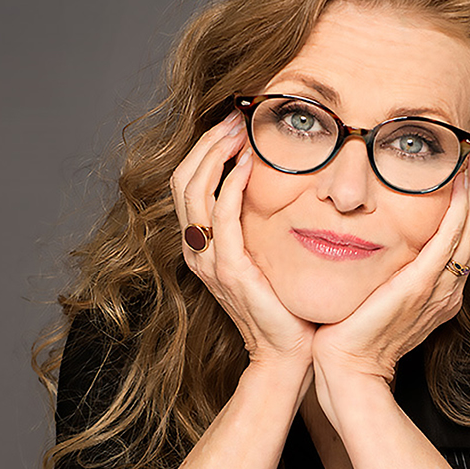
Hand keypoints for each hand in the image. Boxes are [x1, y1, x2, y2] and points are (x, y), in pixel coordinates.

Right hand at [170, 112, 316, 368]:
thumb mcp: (263, 254)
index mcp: (200, 243)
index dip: (205, 147)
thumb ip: (257, 222)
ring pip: (195, 189)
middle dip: (208, 141)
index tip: (234, 121)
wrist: (286, 353)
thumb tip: (275, 180)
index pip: (188, 181)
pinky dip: (233, 182)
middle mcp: (196, 249)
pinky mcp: (229, 269)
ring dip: (217, 152)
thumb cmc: (282, 304)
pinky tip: (251, 161)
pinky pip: (223, 214)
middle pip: (183, 178)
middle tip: (237, 115)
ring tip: (242, 129)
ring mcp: (208, 259)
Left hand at [311, 151, 469, 419]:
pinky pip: (449, 240)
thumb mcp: (377, 300)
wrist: (348, 372)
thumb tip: (375, 246)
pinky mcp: (420, 286)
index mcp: (439, 293)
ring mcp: (438, 289)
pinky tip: (460, 183)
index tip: (466, 171)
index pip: (464, 240)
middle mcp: (446, 290)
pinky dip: (460, 208)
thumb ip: (386, 275)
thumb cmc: (353, 337)